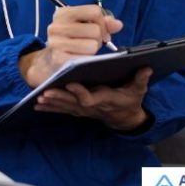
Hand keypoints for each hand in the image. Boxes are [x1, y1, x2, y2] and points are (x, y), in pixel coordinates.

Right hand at [19, 5, 122, 87]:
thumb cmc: (72, 40)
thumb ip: (103, 23)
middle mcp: (56, 26)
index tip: (100, 30)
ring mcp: (56, 43)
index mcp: (63, 13)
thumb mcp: (84, 25)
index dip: (102, 22)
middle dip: (98, 38)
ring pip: (92, 45)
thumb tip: (118, 24)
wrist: (51, 60)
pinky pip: (85, 58)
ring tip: (85, 50)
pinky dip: (87, 60)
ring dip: (93, 50)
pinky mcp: (58, 59)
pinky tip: (80, 59)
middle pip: (95, 29)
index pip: (95, 11)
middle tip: (90, 42)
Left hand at [35, 67, 152, 130]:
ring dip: (52, 103)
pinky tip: (37, 105)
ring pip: (66, 107)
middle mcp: (92, 106)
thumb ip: (140, 79)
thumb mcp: (138, 90)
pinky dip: (50, 108)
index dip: (80, 92)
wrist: (125, 118)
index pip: (90, 98)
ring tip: (38, 99)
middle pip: (73, 103)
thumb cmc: (130, 100)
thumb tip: (147, 67)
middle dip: (59, 98)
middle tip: (45, 93)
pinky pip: (63, 110)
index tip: (69, 83)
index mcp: (105, 99)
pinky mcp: (79, 110)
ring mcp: (84, 110)